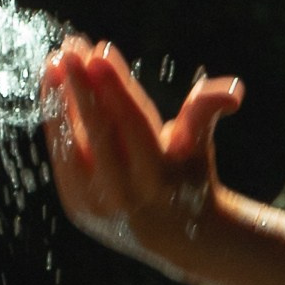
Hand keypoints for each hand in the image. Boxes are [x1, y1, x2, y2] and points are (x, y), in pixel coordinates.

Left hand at [40, 34, 244, 259]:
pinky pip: (60, 155)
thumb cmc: (185, 174)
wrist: (169, 233)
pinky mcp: (74, 204)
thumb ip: (205, 112)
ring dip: (59, 100)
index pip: (133, 124)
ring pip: (72, 143)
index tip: (101, 51)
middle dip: (82, 88)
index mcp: (159, 178)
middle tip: (70, 50)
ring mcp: (95, 203)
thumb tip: (234, 92)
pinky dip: (54, 121)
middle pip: (98, 132)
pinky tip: (50, 88)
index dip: (116, 87)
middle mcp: (125, 194)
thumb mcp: (197, 145)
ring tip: (53, 62)